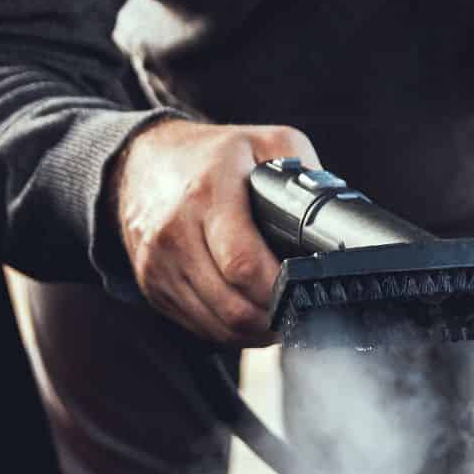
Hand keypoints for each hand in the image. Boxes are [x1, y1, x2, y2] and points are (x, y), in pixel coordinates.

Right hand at [114, 119, 319, 345]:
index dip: (280, 290)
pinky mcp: (152, 287)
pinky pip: (199, 327)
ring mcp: (159, 265)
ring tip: (279, 316)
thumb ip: (305, 173)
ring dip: (255, 331)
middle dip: (274, 318)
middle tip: (298, 311)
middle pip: (233, 307)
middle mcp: (175, 234)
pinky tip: (250, 315)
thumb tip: (335, 214)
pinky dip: (230, 331)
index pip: (243, 265)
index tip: (304, 292)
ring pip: (217, 326)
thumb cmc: (211, 155)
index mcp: (207, 196)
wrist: (138, 162)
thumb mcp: (265, 142)